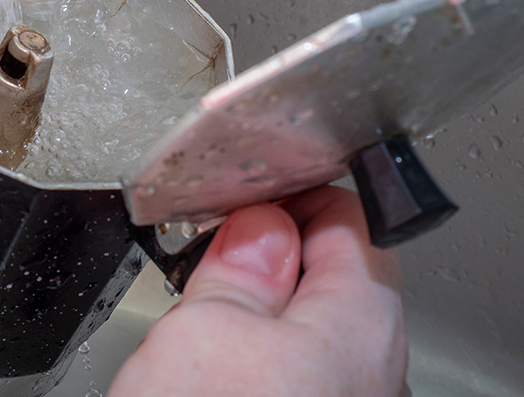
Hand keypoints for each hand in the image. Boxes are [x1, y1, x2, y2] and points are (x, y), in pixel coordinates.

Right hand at [109, 186, 408, 395]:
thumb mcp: (206, 333)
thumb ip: (239, 269)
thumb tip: (259, 227)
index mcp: (362, 326)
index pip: (349, 217)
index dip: (288, 192)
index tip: (235, 195)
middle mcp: (370, 372)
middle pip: (331, 275)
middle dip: (266, 253)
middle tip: (205, 252)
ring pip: (304, 328)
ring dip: (251, 307)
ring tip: (197, 308)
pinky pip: (289, 373)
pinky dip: (248, 354)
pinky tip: (206, 367)